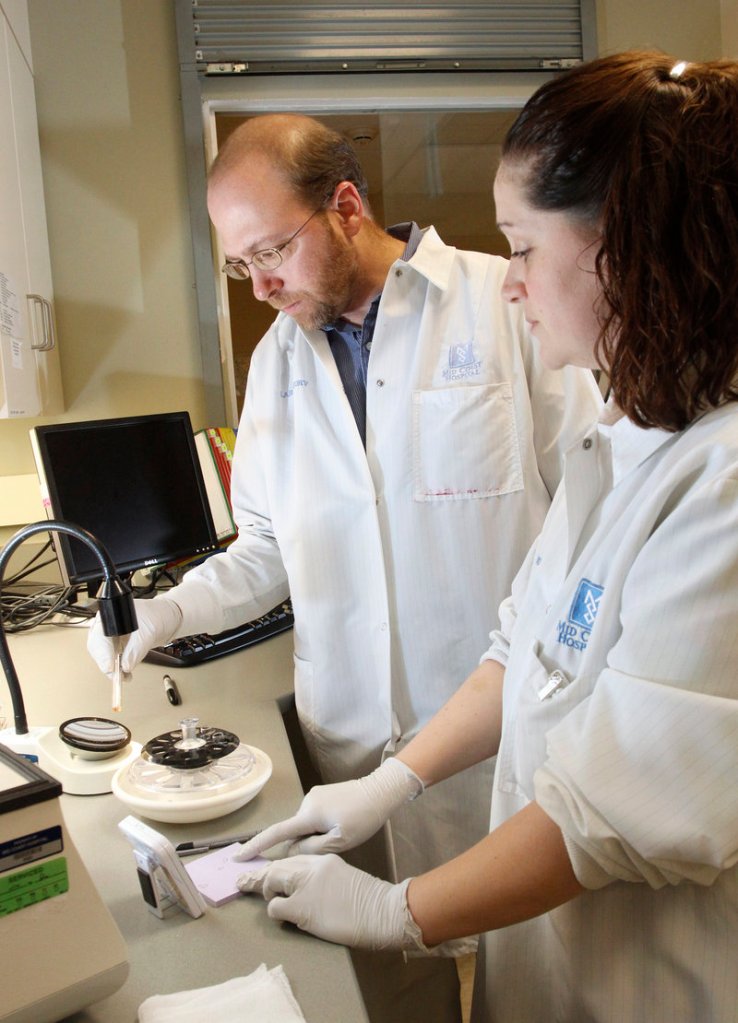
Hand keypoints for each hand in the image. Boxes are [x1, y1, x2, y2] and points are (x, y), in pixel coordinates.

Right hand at [86, 595, 181, 674]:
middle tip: (116, 675)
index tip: (109, 667)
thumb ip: (137, 649)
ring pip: (103, 655)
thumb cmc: (160, 614)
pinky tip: (125, 674)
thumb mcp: (149, 632)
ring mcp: (113, 635)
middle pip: (97, 647)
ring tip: (123, 676)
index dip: (102, 652)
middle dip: (105, 663)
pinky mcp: (119, 645)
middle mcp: (109, 624)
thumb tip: (125, 666)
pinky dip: (118, 669)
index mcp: (112, 614)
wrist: (169, 618)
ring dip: (112, 668)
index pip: (99, 635)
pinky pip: (113, 659)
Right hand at [234, 758, 423, 860]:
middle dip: (306, 842)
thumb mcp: (339, 841)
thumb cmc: (363, 818)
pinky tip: (341, 823)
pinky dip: (320, 825)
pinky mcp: (321, 793)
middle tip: (336, 841)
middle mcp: (306, 802)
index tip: (238, 856)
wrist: (380, 791)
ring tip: (344, 831)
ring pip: (306, 825)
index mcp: (308, 814)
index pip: (276, 833)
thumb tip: (290, 851)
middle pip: (295, 831)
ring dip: (316, 833)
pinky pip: (314, 816)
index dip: (256, 846)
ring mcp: (313, 795)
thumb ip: (311, 849)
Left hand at [239, 853, 417, 951]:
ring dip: (266, 891)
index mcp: (324, 858)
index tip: (263, 870)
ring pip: (272, 879)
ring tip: (269, 899)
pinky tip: (283, 916)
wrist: (383, 911)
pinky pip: (275, 907)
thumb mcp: (345, 878)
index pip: (292, 856)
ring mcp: (306, 885)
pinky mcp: (303, 907)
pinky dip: (274, 911)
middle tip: (244, 883)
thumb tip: (305, 889)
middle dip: (261, 876)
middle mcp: (313, 866)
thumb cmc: (370, 900)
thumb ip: (324, 877)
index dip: (276, 865)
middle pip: (278, 865)